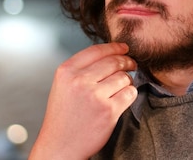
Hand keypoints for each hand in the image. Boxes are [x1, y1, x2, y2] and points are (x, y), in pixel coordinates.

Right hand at [29, 42, 137, 159]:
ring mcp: (94, 95)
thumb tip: (110, 55)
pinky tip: (123, 98)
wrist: (60, 146)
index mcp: (66, 71)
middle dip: (126, 61)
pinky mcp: (108, 111)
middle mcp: (79, 80)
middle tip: (131, 64)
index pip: (96, 50)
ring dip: (127, 81)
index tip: (124, 47)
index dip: (114, 47)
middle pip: (113, 61)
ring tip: (122, 87)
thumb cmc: (63, 116)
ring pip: (124, 77)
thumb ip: (81, 69)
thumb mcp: (63, 85)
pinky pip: (130, 93)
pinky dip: (130, 94)